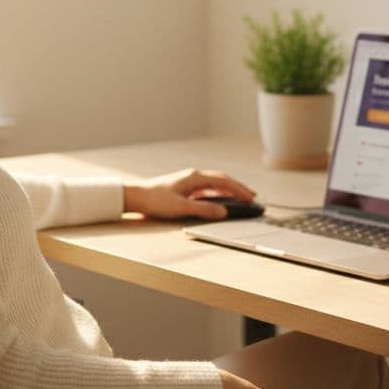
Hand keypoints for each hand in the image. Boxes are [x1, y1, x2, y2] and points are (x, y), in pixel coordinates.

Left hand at [122, 168, 256, 220]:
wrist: (136, 196)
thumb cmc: (156, 200)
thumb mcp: (181, 208)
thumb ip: (203, 210)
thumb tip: (223, 212)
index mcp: (195, 177)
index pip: (223, 181)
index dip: (239, 189)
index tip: (251, 197)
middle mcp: (194, 176)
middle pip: (222, 180)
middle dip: (238, 188)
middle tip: (252, 196)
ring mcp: (189, 181)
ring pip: (215, 183)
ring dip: (229, 190)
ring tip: (240, 197)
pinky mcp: (185, 187)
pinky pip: (207, 188)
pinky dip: (218, 193)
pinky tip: (220, 200)